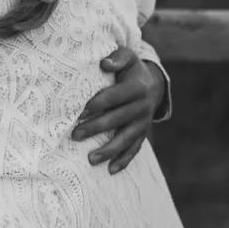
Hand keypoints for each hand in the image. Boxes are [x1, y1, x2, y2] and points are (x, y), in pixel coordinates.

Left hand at [71, 48, 164, 174]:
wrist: (153, 83)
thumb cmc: (131, 69)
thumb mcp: (128, 56)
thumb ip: (117, 58)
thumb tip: (104, 64)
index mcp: (137, 87)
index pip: (115, 96)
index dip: (97, 104)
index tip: (80, 111)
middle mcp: (143, 106)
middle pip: (118, 119)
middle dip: (96, 128)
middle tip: (75, 135)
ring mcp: (144, 122)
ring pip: (126, 139)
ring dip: (109, 150)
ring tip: (90, 159)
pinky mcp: (143, 133)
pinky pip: (135, 149)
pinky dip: (124, 160)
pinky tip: (111, 170)